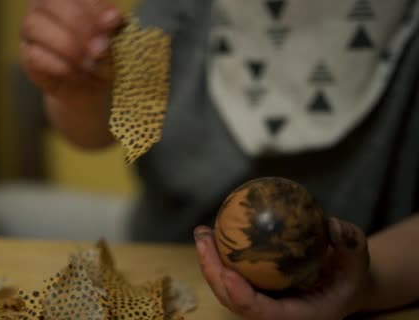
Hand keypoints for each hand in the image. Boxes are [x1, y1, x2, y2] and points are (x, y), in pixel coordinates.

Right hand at [20, 0, 122, 107]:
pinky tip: (77, 74)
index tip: (114, 21)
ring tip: (89, 62)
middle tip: (100, 47)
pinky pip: (34, 55)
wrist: (91, 87)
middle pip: (50, 2)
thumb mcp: (114, 38)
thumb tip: (112, 18)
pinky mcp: (26, 56)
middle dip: (79, 24)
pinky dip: (59, 65)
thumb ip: (112, 25)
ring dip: (66, 45)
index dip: (93, 5)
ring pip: (34, 25)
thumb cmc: (103, 54)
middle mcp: (44, 6)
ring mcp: (31, 31)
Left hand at [194, 217, 371, 319]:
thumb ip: (350, 242)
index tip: (227, 272)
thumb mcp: (359, 257)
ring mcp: (262, 303)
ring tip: (202, 232)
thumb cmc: (351, 271)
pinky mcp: (255, 291)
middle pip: (235, 303)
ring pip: (227, 291)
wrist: (343, 282)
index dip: (242, 298)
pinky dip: (218, 256)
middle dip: (213, 274)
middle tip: (204, 241)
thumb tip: (333, 225)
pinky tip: (212, 230)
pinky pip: (231, 276)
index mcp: (300, 317)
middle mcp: (276, 315)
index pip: (265, 315)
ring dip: (208, 263)